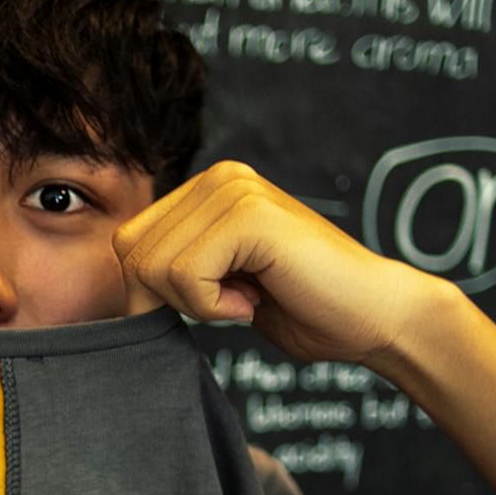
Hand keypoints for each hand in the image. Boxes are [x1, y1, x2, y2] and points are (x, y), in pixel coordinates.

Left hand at [113, 161, 438, 369]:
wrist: (376, 317)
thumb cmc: (307, 309)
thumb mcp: (220, 284)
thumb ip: (174, 270)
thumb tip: (119, 291)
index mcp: (207, 189)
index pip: (127, 243)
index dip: (155, 292)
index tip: (217, 299)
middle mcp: (218, 176)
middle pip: (131, 254)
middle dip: (171, 298)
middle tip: (234, 300)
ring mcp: (234, 189)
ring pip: (153, 267)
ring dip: (197, 304)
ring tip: (251, 296)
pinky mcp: (249, 214)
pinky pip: (185, 276)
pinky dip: (214, 306)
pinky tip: (258, 298)